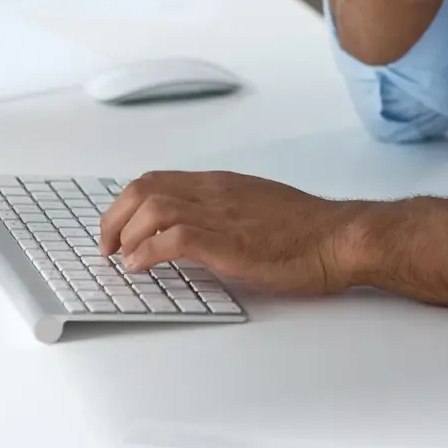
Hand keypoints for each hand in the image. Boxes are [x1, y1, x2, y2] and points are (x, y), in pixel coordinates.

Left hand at [99, 170, 360, 294]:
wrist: (339, 237)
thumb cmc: (308, 230)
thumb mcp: (258, 210)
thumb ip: (226, 214)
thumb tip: (197, 234)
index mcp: (221, 185)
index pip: (158, 180)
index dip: (127, 204)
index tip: (117, 230)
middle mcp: (215, 193)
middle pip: (144, 188)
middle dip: (114, 218)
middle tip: (107, 247)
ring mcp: (222, 215)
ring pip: (153, 206)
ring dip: (125, 234)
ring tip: (122, 258)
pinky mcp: (229, 243)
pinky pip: (174, 237)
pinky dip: (148, 251)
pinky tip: (142, 267)